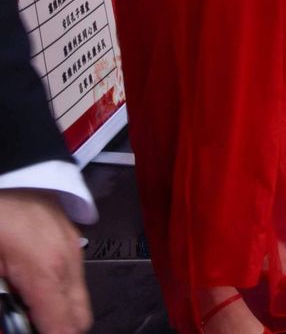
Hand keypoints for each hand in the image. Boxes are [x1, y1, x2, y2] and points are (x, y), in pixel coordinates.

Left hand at [0, 190, 90, 333]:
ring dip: (55, 311)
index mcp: (47, 271)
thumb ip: (2, 300)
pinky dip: (55, 291)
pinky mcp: (70, 238)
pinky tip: (27, 282)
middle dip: (56, 328)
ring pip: (78, 299)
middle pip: (79, 319)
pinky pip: (72, 277)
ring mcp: (74, 248)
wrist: (9, 167)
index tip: (29, 333)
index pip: (64, 328)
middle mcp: (70, 262)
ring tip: (22, 304)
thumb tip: (8, 322)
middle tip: (26, 323)